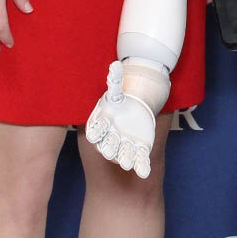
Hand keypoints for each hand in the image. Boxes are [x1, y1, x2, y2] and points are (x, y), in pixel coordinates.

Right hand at [85, 61, 156, 177]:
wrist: (131, 120)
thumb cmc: (119, 106)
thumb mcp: (116, 95)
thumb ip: (114, 83)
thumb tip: (115, 64)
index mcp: (102, 125)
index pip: (96, 129)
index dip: (95, 132)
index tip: (92, 136)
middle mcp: (111, 138)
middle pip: (108, 144)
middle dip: (109, 147)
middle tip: (109, 151)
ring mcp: (125, 147)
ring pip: (123, 154)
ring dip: (124, 158)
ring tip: (126, 163)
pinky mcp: (139, 152)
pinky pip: (140, 160)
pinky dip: (141, 167)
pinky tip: (144, 172)